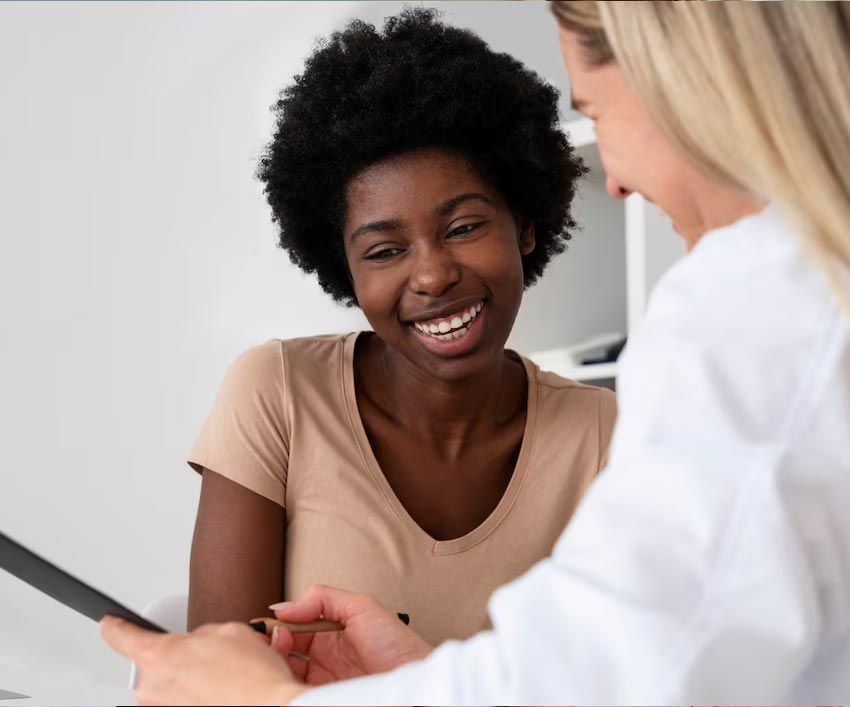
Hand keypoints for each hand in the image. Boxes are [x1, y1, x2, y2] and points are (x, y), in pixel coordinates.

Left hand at [101, 616, 306, 705]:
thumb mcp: (230, 632)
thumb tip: (200, 642)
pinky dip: (199, 697)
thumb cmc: (252, 679)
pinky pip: (182, 703)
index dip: (116, 626)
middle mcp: (154, 688)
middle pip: (153, 665)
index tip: (110, 624)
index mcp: (161, 656)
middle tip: (209, 658)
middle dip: (179, 659)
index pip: (121, 636)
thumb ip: (203, 633)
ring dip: (191, 682)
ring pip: (171, 687)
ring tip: (224, 680)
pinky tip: (223, 694)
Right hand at [270, 585, 431, 684]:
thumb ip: (322, 598)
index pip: (294, 626)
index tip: (268, 626)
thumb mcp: (362, 607)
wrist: (413, 678)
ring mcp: (323, 677)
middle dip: (272, 643)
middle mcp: (324, 654)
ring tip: (275, 655)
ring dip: (276, 661)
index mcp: (332, 630)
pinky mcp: (323, 694)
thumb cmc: (397, 644)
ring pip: (287, 669)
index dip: (278, 625)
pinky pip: (297, 688)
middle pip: (285, 648)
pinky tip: (284, 672)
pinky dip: (285, 681)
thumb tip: (283, 607)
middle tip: (268, 642)